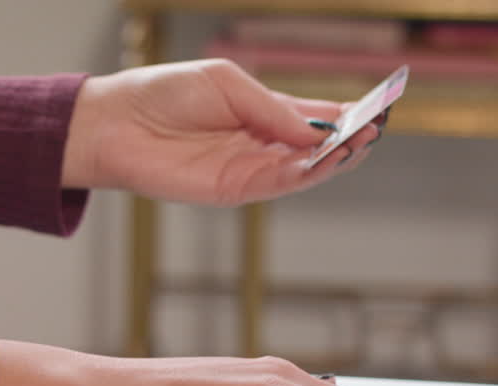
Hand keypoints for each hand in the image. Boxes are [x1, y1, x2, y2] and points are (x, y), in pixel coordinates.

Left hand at [61, 59, 382, 206]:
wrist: (117, 123)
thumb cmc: (165, 93)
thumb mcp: (227, 84)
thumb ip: (272, 107)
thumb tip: (315, 127)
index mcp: (264, 112)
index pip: (317, 116)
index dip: (348, 113)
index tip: (380, 107)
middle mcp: (263, 143)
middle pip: (319, 146)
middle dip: (350, 138)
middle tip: (375, 129)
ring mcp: (251, 168)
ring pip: (305, 169)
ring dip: (334, 158)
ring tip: (359, 143)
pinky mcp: (234, 189)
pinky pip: (278, 184)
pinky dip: (304, 174)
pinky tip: (323, 160)